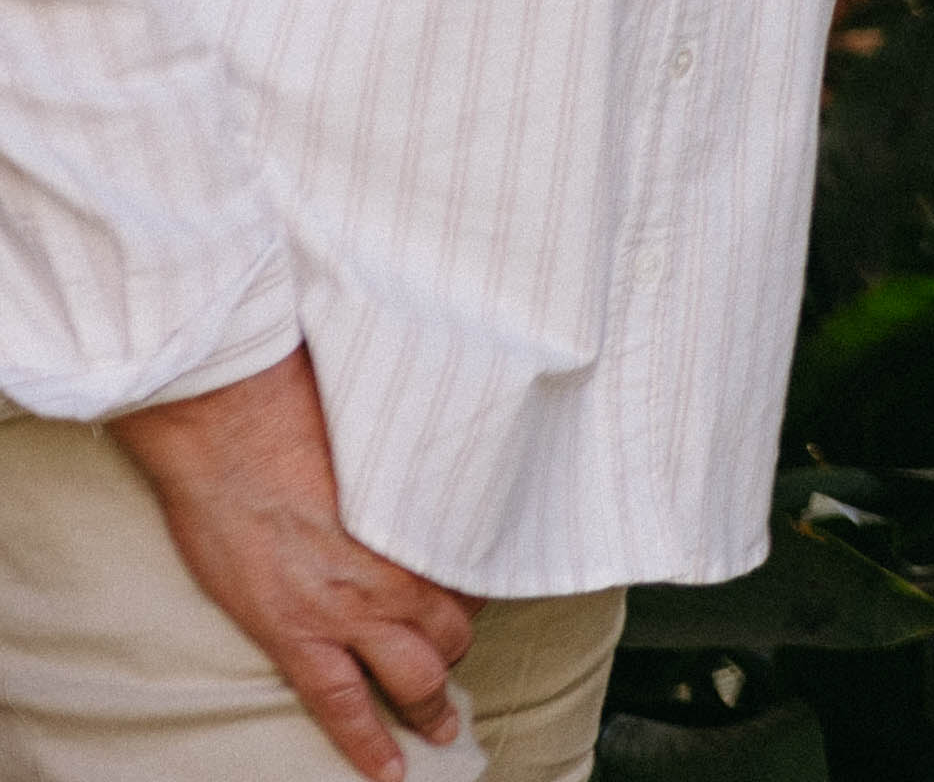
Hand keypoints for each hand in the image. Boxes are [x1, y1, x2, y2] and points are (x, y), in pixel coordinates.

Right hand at [108, 351, 478, 781]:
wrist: (228, 432)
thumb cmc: (299, 418)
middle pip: (451, 629)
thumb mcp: (377, 442)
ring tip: (440, 722)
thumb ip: (405, 473)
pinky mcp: (294, 634)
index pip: (473, 575)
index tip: (473, 594)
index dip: (474, 590)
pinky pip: (340, 706)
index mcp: (418, 525)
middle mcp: (395, 572)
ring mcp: (346, 610)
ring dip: (429, 700)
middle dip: (456, 647)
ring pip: (413, 674)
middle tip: (454, 656)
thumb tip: (427, 458)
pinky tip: (389, 768)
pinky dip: (368, 742)